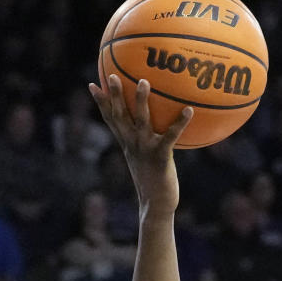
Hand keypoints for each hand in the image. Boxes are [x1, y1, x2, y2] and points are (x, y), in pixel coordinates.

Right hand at [88, 75, 191, 215]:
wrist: (156, 205)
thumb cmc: (153, 181)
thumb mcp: (144, 160)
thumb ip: (145, 142)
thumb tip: (153, 129)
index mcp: (127, 143)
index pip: (110, 119)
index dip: (100, 102)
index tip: (92, 84)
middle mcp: (132, 143)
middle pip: (120, 115)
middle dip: (114, 95)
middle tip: (111, 75)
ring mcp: (145, 149)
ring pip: (141, 121)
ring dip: (141, 101)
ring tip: (144, 82)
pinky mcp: (161, 157)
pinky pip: (171, 136)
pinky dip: (180, 123)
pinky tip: (189, 110)